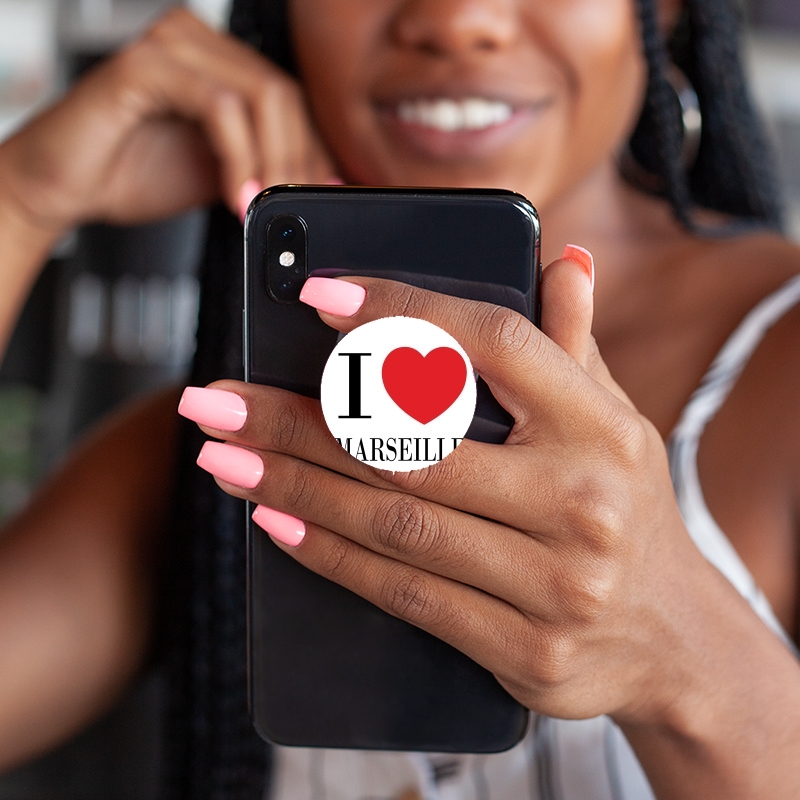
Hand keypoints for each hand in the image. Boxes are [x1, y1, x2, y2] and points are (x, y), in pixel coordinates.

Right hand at [0, 8, 335, 234]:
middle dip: (298, 161)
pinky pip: (219, 106)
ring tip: (263, 206)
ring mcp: (170, 46)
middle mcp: (197, 42)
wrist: (64, 186)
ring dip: (273, 161)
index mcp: (218, 62)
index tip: (321, 195)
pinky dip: (238, 157)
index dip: (313, 150)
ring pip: (260, 96)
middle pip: (283, 94)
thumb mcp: (220, 174)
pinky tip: (236, 195)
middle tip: (293, 207)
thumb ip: (263, 167)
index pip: (289, 99)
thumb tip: (315, 183)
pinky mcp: (145, 65)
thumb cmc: (131, 173)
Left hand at [184, 253, 716, 730]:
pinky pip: (406, 595)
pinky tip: (275, 520)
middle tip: (215, 396)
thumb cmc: (623, 506)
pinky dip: (331, 555)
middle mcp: (582, 500)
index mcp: (602, 425)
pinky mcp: (525, 650)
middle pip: (412, 445)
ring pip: (395, 523)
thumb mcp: (614, 419)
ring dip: (292, 484)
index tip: (317, 296)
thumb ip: (572, 343)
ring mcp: (556, 582)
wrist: (672, 636)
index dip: (401, 314)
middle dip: (298, 418)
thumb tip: (560, 260)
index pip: (492, 344)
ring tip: (221, 455)